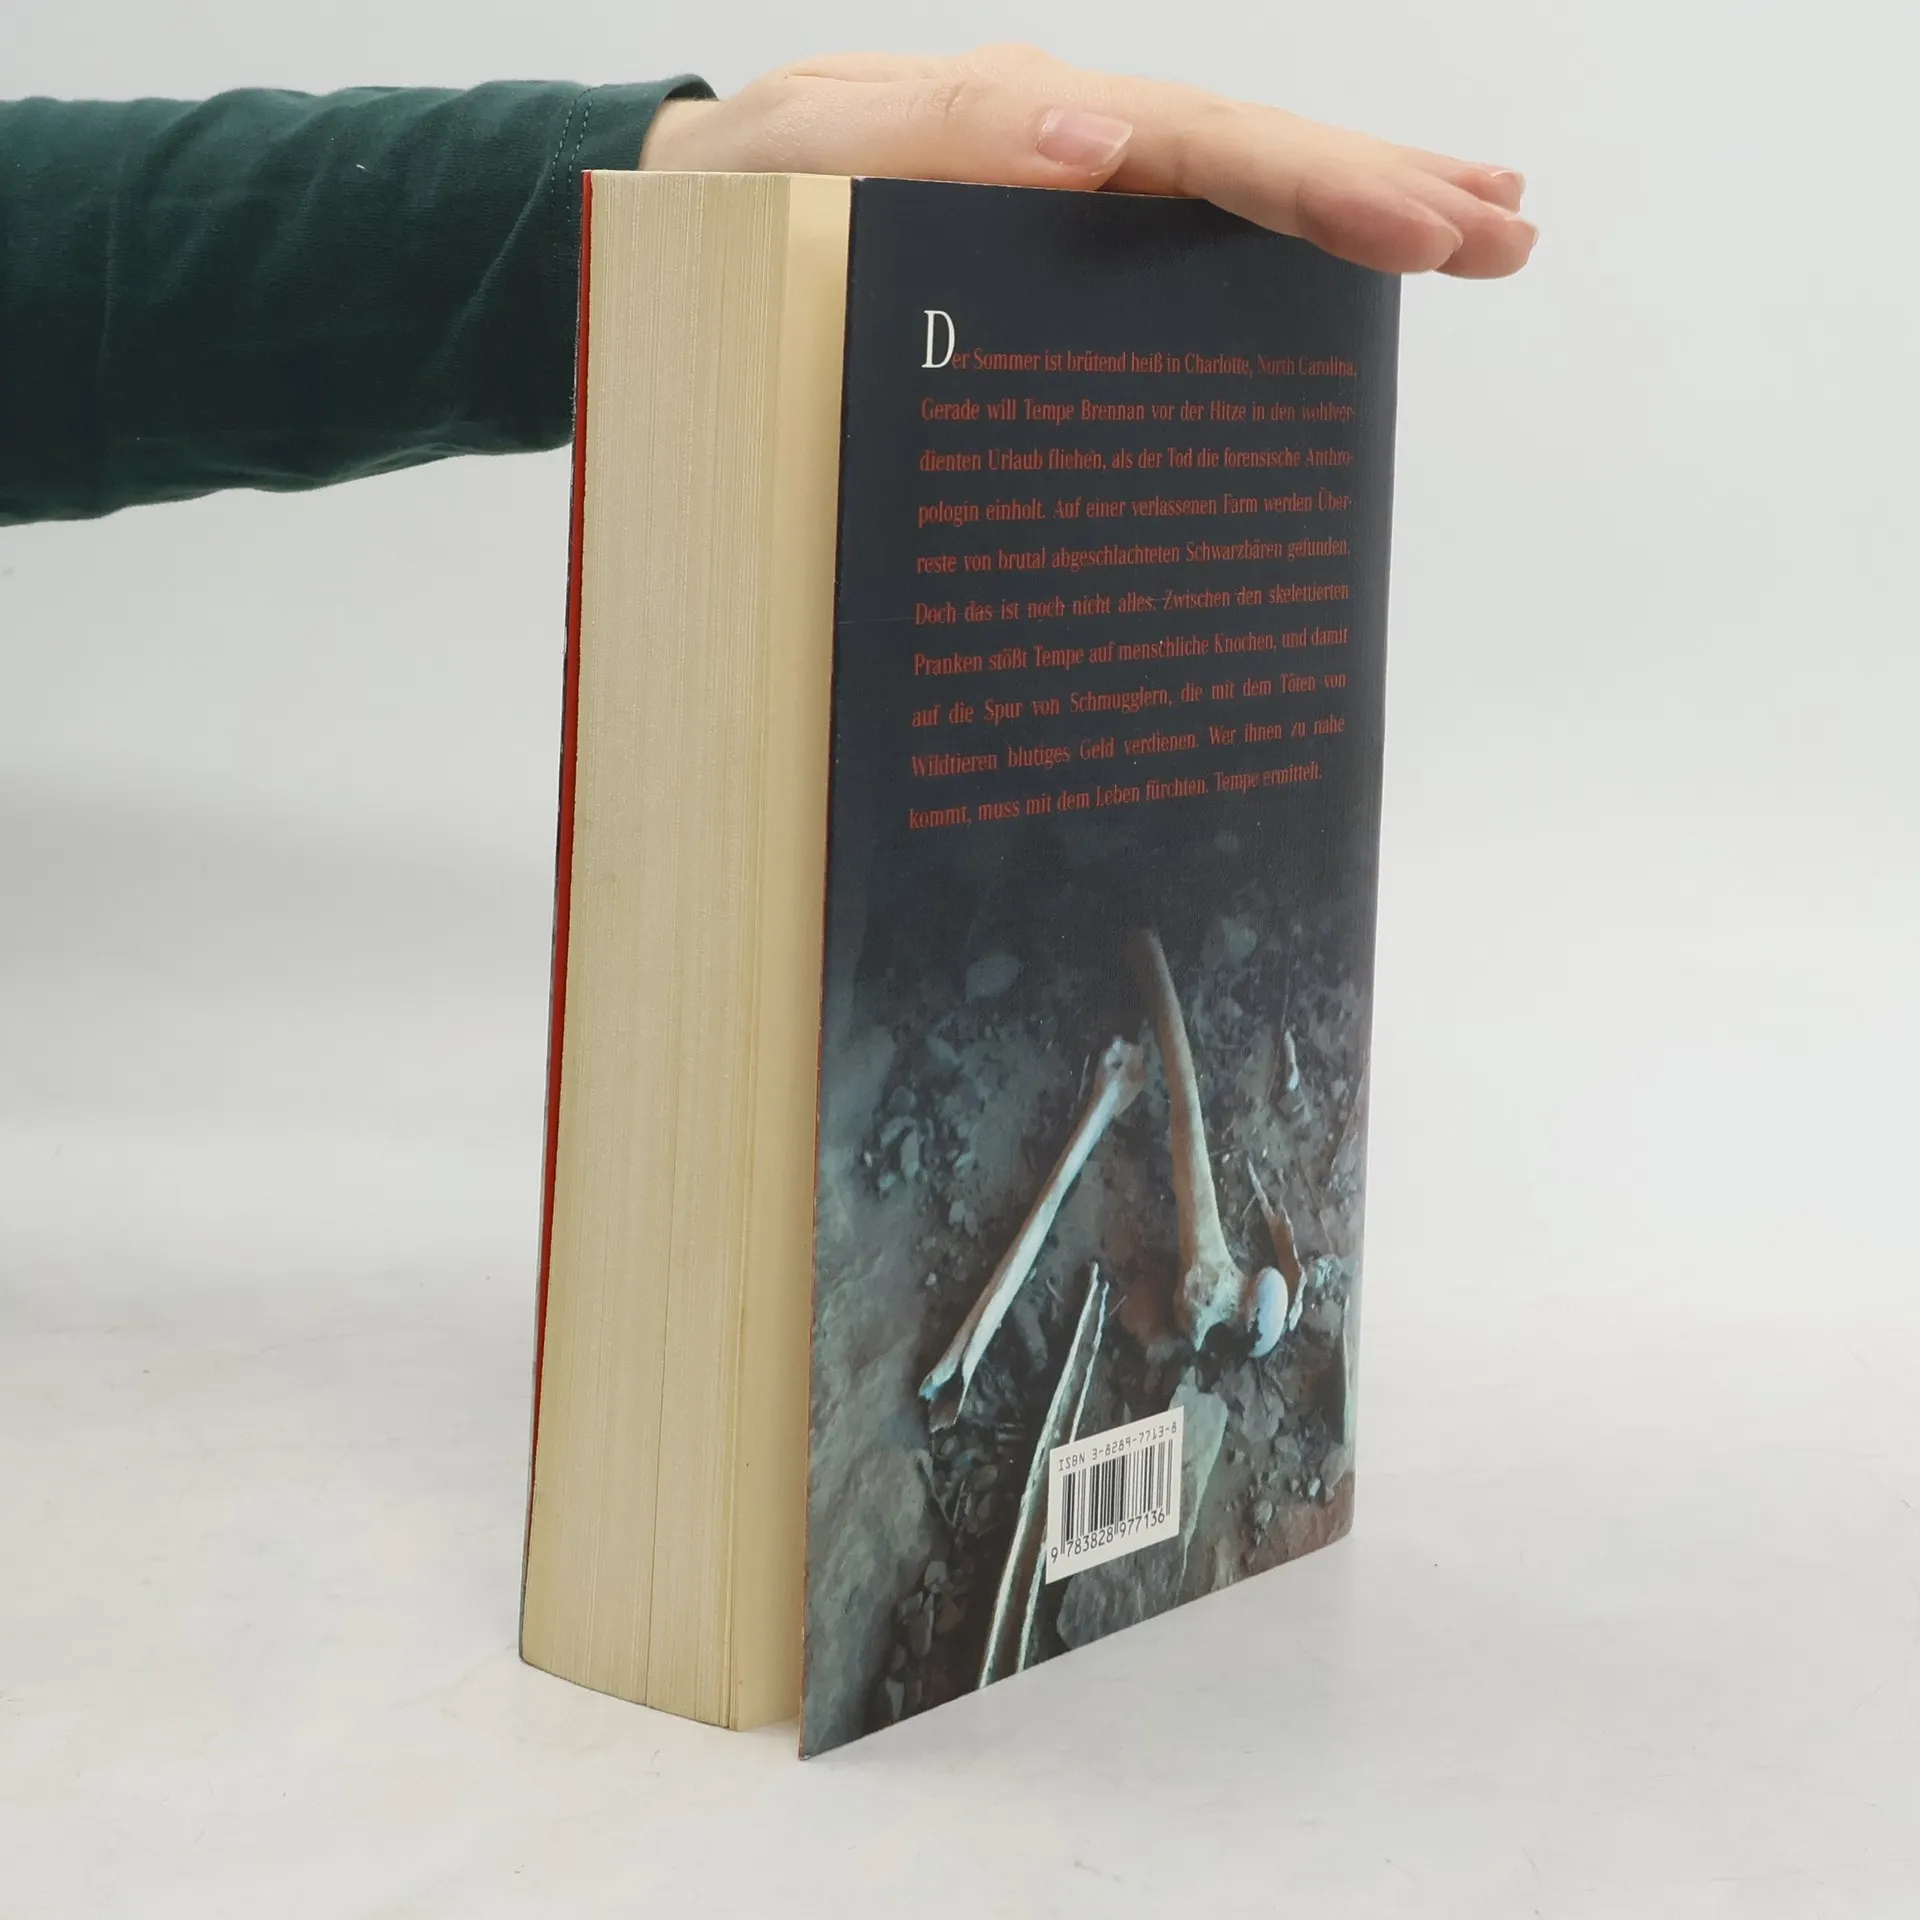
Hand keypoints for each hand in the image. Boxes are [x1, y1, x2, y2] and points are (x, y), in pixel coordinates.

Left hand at [642, 44, 1533, 279]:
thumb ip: (931, 134)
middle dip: (1379, 190)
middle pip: (1244, 156)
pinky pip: (1178, 237)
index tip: (1419, 231)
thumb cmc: (726, 206)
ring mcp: (1065, 190)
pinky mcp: (1054, 243)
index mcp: (1015, 124)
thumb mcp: (798, 160)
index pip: (1196, 144)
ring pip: (1230, 190)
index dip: (1314, 186)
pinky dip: (1272, 243)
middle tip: (1506, 233)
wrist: (681, 223)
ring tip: (1481, 230)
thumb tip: (1091, 137)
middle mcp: (1060, 145)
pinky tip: (1345, 258)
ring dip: (1360, 205)